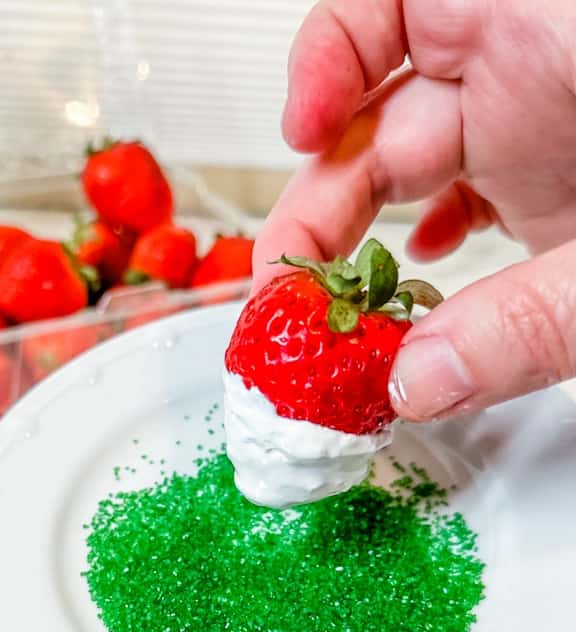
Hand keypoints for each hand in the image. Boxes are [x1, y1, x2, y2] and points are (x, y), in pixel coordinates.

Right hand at [253, 0, 575, 420]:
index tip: (297, 132)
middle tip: (291, 308)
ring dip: (363, 249)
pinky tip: (418, 296)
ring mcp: (538, 125)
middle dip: (318, 214)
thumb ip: (525, 321)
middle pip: (377, 121)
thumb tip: (419, 384)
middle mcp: (525, 73)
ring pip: (412, 170)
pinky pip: (466, 193)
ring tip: (342, 325)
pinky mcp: (553, 174)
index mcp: (536, 38)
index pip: (390, 5)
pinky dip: (426, 248)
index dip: (325, 58)